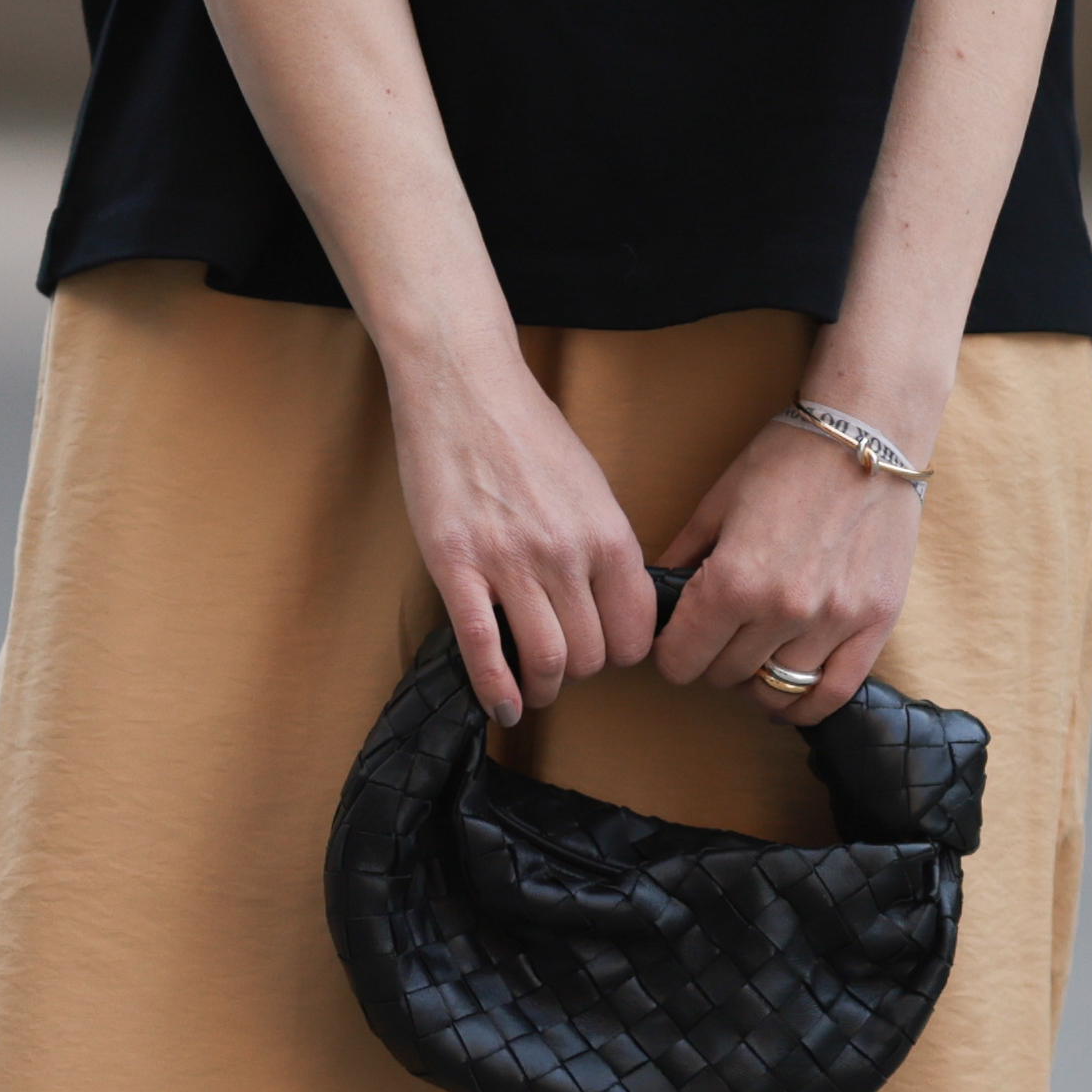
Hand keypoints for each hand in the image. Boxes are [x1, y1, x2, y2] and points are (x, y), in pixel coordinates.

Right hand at [389, 342, 658, 724]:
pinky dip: (495, 689)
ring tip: (535, 688)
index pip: (636, 632)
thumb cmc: (527, 429)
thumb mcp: (591, 485)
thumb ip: (605, 545)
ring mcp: (510, 562)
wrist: (463, 385)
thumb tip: (611, 602)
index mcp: (608, 534)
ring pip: (545, 661)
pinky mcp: (456, 565)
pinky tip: (501, 706)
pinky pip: (482, 647)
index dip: (623, 653)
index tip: (606, 652)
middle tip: (565, 669)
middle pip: (592, 655)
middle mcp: (567, 554)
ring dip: (543, 688)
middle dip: (582, 673)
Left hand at [653, 410, 926, 725]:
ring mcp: (833, 620)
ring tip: (754, 657)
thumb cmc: (788, 458)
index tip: (676, 644)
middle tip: (718, 637)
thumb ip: (684, 558)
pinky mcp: (876, 622)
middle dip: (712, 659)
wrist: (868, 433)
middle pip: (725, 675)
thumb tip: (656, 600)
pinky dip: (805, 704)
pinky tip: (789, 694)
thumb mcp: (718, 502)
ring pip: (776, 687)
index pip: (681, 660)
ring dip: (756, 679)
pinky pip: (833, 691)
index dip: (670, 655)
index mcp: (733, 581)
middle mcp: (781, 610)